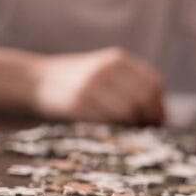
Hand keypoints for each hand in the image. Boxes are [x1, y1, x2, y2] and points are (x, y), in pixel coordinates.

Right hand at [31, 47, 164, 124]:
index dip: (159, 106)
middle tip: (144, 133)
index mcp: (117, 60)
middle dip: (148, 119)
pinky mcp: (76, 104)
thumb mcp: (105, 72)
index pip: (153, 84)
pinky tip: (111, 135)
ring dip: (132, 127)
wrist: (34, 82)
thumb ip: (130, 85)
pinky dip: (114, 131)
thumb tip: (161, 117)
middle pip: (143, 99)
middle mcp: (106, 70)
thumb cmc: (78, 82)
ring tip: (128, 135)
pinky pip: (106, 122)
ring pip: (127, 112)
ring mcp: (91, 86)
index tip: (157, 122)